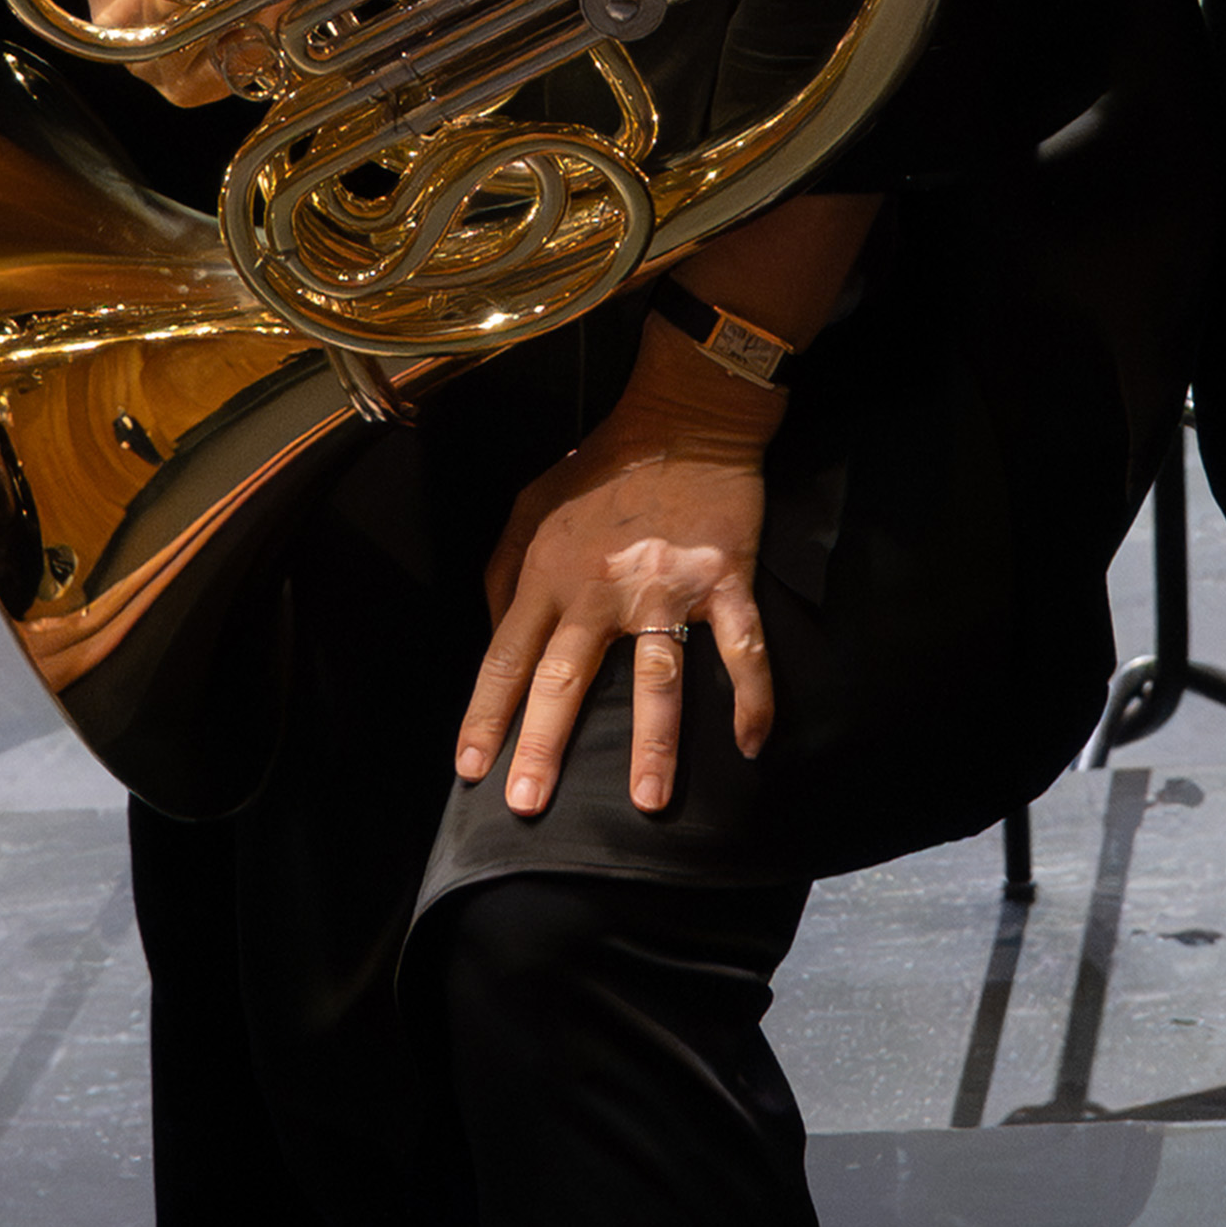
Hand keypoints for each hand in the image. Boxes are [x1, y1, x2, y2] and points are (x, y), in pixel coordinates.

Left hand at [461, 402, 778, 819]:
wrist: (682, 420)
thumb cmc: (599, 467)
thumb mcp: (528, 506)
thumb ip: (504, 572)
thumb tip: (497, 640)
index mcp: (548, 571)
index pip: (505, 657)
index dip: (486, 715)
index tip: (473, 768)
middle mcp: (600, 587)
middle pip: (565, 679)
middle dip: (543, 746)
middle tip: (529, 806)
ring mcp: (666, 586)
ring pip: (656, 676)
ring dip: (652, 742)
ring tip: (649, 799)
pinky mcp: (724, 580)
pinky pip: (741, 649)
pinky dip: (752, 697)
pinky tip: (751, 745)